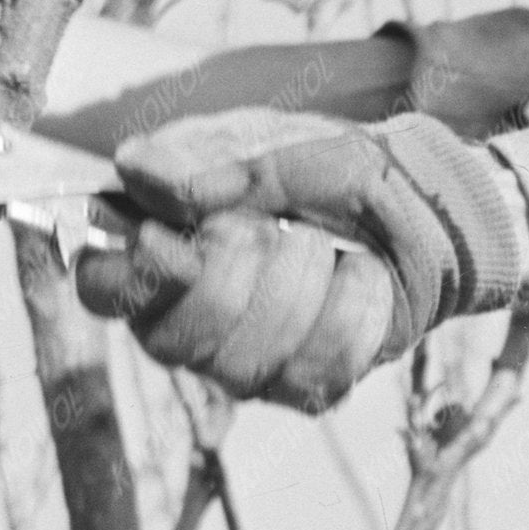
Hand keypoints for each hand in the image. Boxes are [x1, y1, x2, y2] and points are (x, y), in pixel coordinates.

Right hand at [74, 107, 528, 413]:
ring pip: (243, 367)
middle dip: (236, 276)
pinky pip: (316, 377)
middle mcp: (189, 318)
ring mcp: (246, 362)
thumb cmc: (334, 167)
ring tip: (325, 244)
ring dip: (299, 290)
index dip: (130, 278)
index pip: (101, 288)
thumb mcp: (278, 143)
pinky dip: (351, 316)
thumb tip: (136, 171)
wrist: (427, 203)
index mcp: (160, 248)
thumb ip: (211, 164)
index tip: (173, 245)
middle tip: (278, 228)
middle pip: (173, 341)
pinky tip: (359, 278)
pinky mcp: (306, 386)